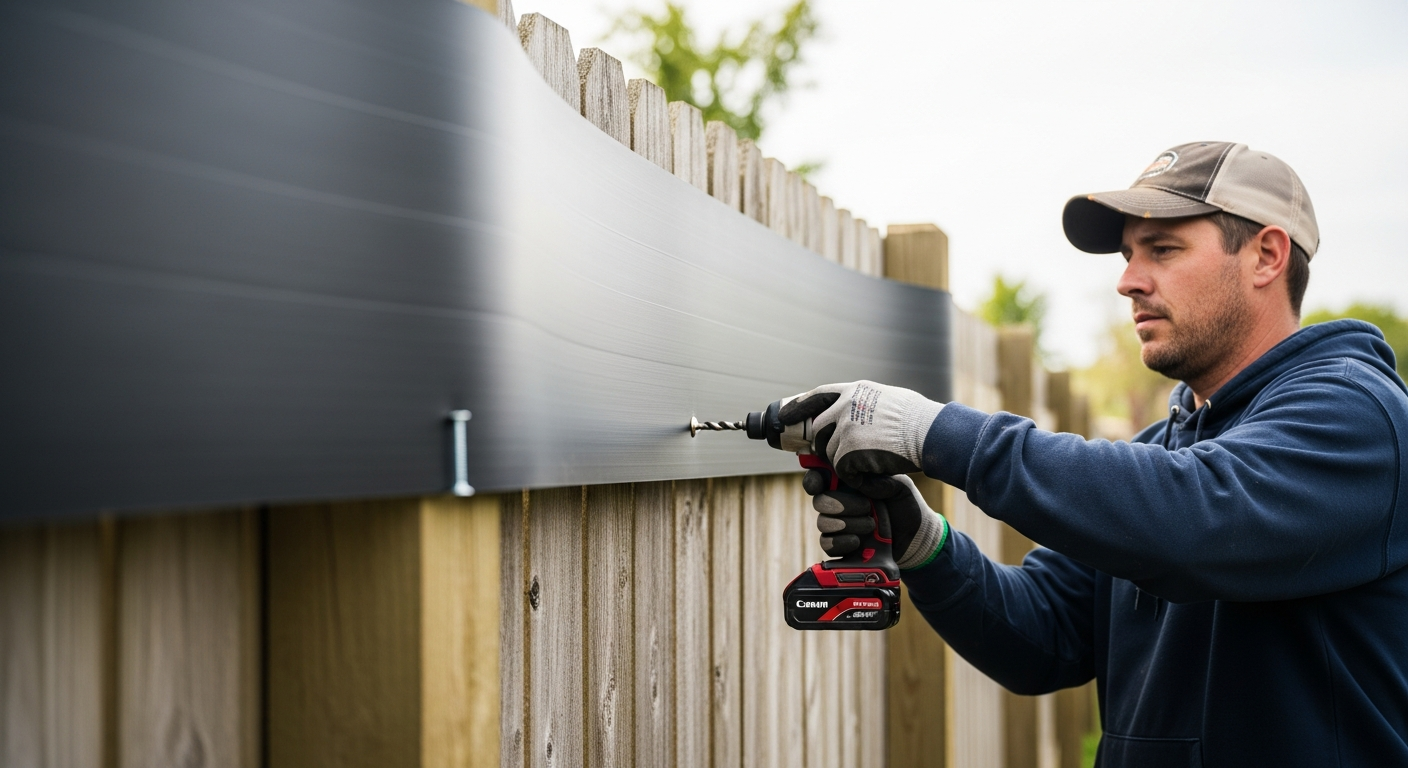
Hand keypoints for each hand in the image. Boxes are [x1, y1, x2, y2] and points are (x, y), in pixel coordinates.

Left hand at [780, 381, 943, 486]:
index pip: (818, 395)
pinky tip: (878, 480)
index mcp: (854, 391)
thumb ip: (865, 406)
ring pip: (830, 453)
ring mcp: (844, 427)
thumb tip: (853, 416)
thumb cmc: (919, 421)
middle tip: (841, 459)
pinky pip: (842, 472)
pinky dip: (859, 481)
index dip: (799, 407)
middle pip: (819, 430)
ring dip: (848, 465)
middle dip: (825, 446)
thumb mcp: (887, 400)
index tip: (784, 417)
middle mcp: (844, 406)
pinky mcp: (847, 451)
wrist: (930, 433)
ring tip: (874, 468)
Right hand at [804, 471, 947, 570]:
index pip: (819, 478)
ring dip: (847, 524)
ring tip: (871, 525)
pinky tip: (858, 541)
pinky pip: (826, 543)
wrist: (916, 537)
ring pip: (823, 523)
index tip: (820, 485)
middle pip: (819, 502)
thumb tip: (855, 478)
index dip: (814, 480)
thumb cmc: (906, 505)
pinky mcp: (841, 546)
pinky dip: (841, 542)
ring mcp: (838, 525)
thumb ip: (878, 479)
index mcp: (848, 483)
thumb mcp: (898, 485)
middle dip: (841, 505)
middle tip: (867, 507)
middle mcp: (839, 502)